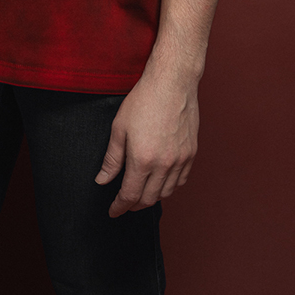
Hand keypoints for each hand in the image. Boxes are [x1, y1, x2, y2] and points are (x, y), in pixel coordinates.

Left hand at [94, 68, 198, 216]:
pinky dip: (170, 187)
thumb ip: (111, 159)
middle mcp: (164, 164)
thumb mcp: (119, 128)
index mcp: (142, 159)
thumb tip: (102, 181)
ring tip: (141, 193)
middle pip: (148, 199)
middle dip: (134, 205)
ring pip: (166, 192)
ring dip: (152, 197)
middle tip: (125, 204)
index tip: (113, 211)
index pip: (129, 196)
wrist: (172, 83)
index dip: (119, 207)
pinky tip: (161, 182)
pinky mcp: (191, 153)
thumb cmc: (143, 101)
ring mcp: (180, 160)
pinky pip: (181, 181)